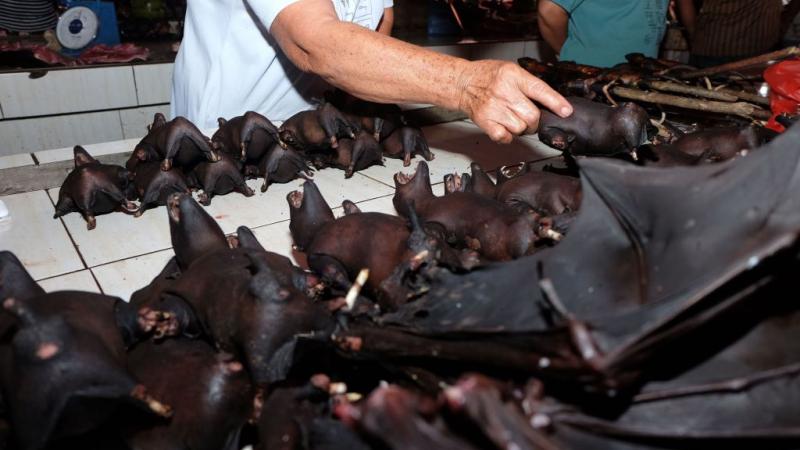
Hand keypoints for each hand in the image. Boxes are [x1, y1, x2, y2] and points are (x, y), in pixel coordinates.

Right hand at [457, 60, 572, 142]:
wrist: (462, 83)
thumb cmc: (487, 76)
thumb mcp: (511, 70)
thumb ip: (529, 84)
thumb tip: (552, 102)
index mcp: (513, 76)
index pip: (539, 90)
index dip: (555, 102)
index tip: (566, 112)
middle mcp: (504, 92)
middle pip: (532, 116)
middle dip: (534, 121)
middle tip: (529, 118)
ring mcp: (494, 108)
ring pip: (520, 128)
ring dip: (520, 128)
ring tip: (513, 119)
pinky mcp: (485, 122)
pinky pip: (505, 137)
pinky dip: (508, 136)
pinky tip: (504, 126)